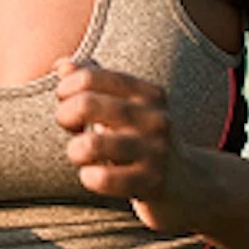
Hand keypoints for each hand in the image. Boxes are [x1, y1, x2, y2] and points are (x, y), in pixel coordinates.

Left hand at [55, 61, 205, 230]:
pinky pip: (103, 179)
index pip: (90, 76)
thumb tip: (60, 65)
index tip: (69, 103)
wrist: (187, 183)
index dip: (66, 89)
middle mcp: (155, 117)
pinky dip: (87, 177)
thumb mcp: (125, 105)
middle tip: (72, 129)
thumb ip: (93, 81)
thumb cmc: (142, 139)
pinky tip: (93, 175)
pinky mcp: (151, 182)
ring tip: (81, 153)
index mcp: (148, 93)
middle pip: (86, 105)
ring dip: (74, 150)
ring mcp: (156, 151)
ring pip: (91, 145)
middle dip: (64, 117)